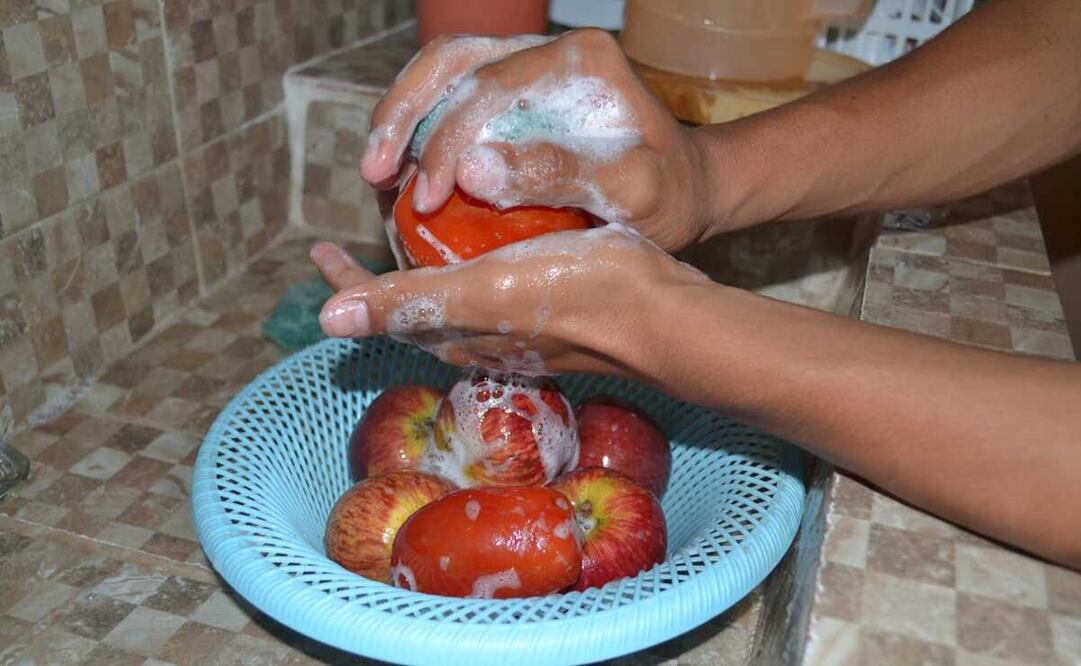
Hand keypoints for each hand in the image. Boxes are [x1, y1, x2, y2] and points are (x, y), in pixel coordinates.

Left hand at [310, 228, 709, 375]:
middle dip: (380, 273)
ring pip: (449, 301)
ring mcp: (512, 332)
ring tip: (415, 232)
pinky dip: (467, 267)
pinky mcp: (546, 318)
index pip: (381, 308)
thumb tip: (329, 317)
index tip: (318, 248)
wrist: (661, 320)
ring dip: (422, 271)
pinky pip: (488, 292)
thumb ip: (410, 301)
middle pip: (410, 306)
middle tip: (362, 233)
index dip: (346, 281)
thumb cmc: (577, 296)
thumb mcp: (484, 291)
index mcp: (452, 331)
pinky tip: (485, 242)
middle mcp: (476, 338)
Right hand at [360, 29, 716, 251]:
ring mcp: (532, 66)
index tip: (424, 197)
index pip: (489, 88)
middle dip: (402, 115)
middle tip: (373, 173)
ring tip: (376, 171)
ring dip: (402, 116)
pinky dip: (420, 127)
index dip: (444, 142)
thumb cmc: (670, 197)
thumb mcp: (633, 194)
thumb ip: (561, 176)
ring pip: (444, 70)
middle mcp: (551, 50)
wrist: (691, 189)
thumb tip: (473, 171)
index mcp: (581, 61)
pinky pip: (454, 94)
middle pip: (452, 61)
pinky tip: (404, 168)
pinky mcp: (520, 91)